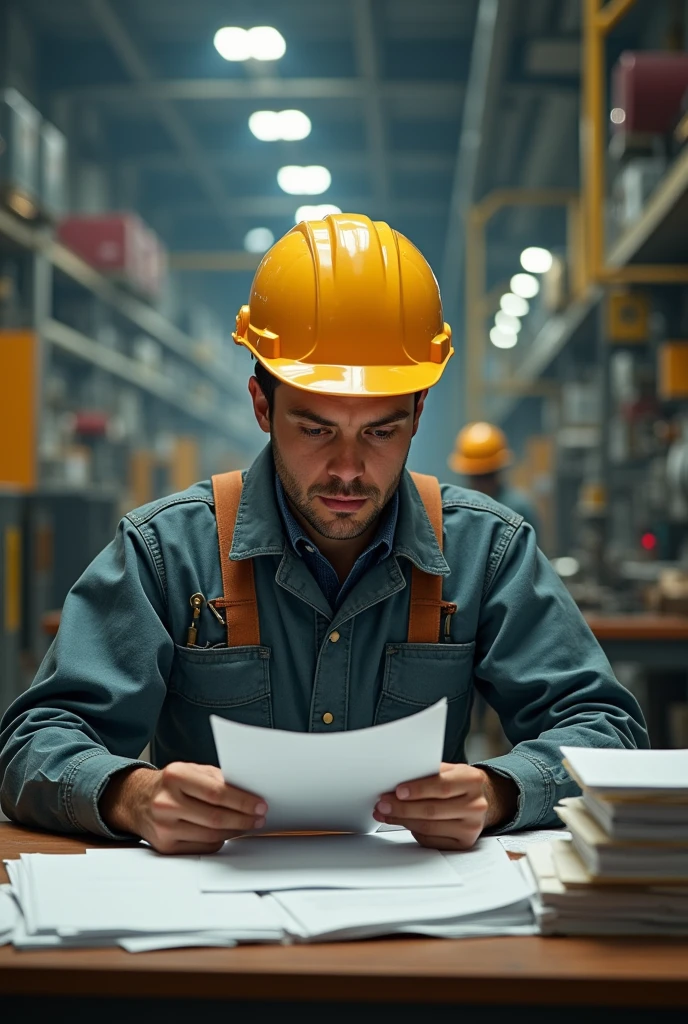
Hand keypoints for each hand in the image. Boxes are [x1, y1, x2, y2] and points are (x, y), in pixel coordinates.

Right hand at [100, 763, 267, 854]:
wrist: (136, 800)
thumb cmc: (171, 784)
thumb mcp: (191, 770)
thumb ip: (217, 778)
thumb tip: (248, 792)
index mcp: (176, 776)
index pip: (217, 792)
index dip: (242, 801)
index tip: (260, 804)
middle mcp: (167, 802)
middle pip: (216, 816)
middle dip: (243, 819)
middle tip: (259, 818)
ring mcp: (164, 827)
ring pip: (211, 835)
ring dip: (235, 831)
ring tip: (248, 825)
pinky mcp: (165, 846)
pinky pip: (201, 847)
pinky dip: (219, 840)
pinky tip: (227, 833)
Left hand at [373, 763, 517, 850]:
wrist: (482, 799)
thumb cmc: (459, 783)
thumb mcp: (450, 770)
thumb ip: (429, 773)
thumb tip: (397, 779)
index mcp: (472, 781)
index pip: (441, 786)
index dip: (417, 790)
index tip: (397, 791)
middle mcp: (475, 805)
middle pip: (432, 810)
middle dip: (402, 808)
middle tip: (383, 804)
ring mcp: (471, 827)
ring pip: (429, 827)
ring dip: (402, 821)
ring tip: (385, 814)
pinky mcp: (463, 843)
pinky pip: (431, 840)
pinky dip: (413, 831)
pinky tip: (402, 823)